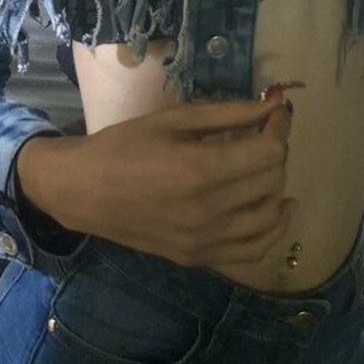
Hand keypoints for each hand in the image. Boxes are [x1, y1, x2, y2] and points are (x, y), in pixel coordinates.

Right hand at [17, 95, 294, 267]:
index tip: (275, 113)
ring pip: (270, 217)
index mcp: (200, 170)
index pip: (269, 152)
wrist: (83, 191)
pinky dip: (273, 229)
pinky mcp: (199, 257)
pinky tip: (274, 208)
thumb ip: (229, 113)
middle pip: (272, 181)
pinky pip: (254, 250)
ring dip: (277, 188)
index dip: (279, 128)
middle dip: (276, 151)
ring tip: (267, 168)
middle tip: (263, 135)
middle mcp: (208, 211)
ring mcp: (205, 240)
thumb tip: (273, 105)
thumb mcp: (175, 119)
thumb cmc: (125, 145)